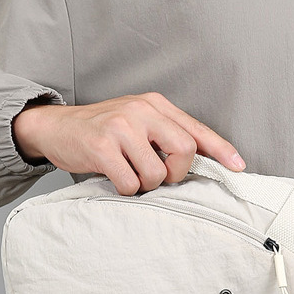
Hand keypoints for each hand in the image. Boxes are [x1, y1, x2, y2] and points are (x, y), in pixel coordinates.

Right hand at [12, 92, 245, 194]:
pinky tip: (114, 178)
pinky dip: (126, 189)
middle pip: (185, 149)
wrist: (55, 127)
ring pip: (156, 172)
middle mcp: (141, 110)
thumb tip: (203, 160)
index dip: (220, 149)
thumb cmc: (102, 131)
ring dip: (146, 184)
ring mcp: (121, 126)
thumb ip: (166, 135)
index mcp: (155, 104)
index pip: (196, 128)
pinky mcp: (102, 146)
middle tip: (160, 176)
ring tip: (130, 174)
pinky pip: (130, 182)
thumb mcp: (137, 123)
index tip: (238, 166)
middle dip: (176, 172)